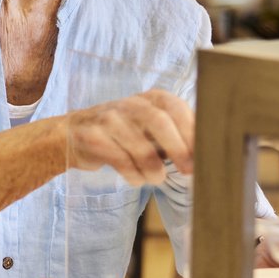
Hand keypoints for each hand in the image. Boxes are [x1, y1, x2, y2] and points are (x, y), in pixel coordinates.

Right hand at [66, 89, 193, 185]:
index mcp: (151, 98)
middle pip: (159, 121)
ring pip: (140, 146)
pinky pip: (119, 160)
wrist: (72, 134)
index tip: (204, 154)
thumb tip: (207, 156)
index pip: (176, 108)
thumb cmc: (123, 134)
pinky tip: (137, 179)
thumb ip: (176, 134)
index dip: (192, 131)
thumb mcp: (149, 126)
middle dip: (178, 148)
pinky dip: (133, 175)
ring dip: (153, 169)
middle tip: (189, 171)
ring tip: (156, 179)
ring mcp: (109, 119)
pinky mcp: (93, 137)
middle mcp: (131, 104)